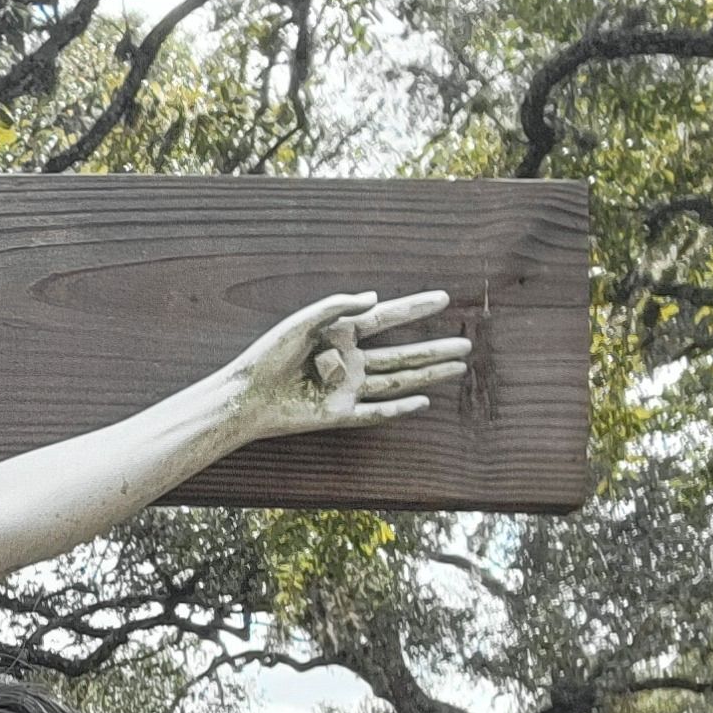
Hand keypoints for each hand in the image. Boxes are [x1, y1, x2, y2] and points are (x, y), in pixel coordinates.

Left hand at [217, 289, 471, 441]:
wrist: (246, 395)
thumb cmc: (268, 354)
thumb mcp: (303, 321)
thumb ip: (338, 306)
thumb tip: (375, 298)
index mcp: (340, 335)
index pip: (386, 318)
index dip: (414, 308)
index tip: (442, 298)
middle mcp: (350, 361)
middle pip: (401, 354)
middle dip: (434, 349)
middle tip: (466, 344)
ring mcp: (347, 389)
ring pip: (397, 381)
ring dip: (428, 375)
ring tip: (458, 367)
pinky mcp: (340, 414)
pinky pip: (376, 411)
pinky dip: (400, 408)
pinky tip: (424, 401)